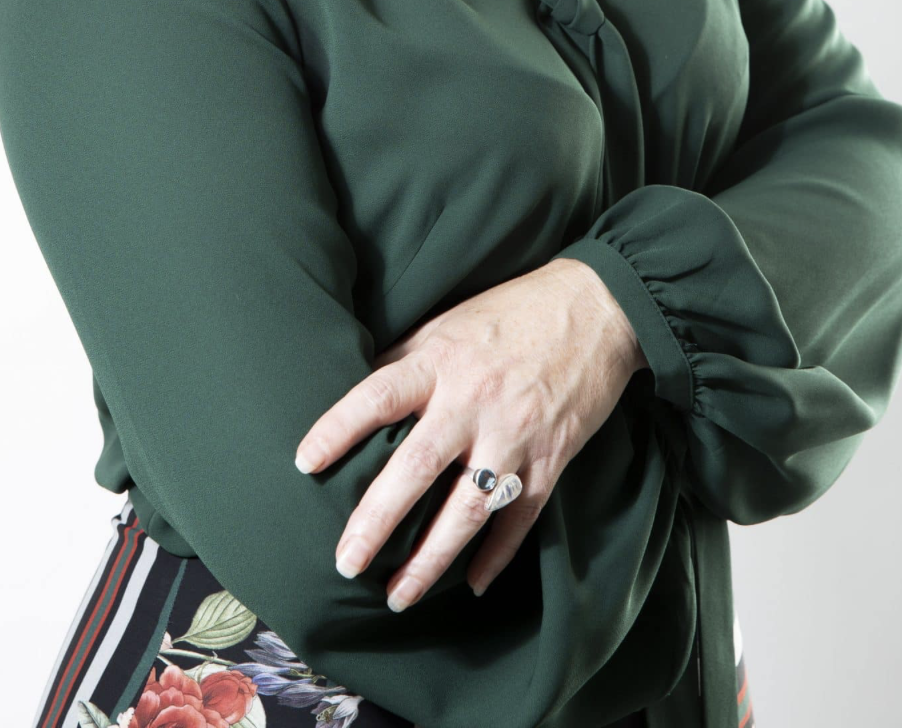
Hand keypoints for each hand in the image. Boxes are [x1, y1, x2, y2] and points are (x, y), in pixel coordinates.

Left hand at [293, 257, 647, 610]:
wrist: (596, 307)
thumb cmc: (512, 311)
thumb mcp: (449, 322)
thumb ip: (407, 359)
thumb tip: (357, 392)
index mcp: (441, 360)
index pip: (377, 396)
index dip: (338, 429)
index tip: (305, 464)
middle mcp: (473, 400)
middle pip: (416, 467)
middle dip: (377, 520)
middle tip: (345, 562)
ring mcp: (515, 434)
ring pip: (466, 510)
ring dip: (430, 560)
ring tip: (397, 595)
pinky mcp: (552, 458)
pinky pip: (520, 518)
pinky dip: (497, 555)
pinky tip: (473, 584)